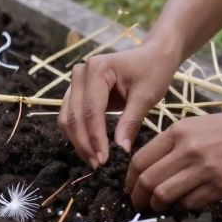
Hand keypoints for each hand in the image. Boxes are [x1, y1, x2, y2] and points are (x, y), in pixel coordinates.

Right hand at [58, 42, 181, 167]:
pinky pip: (71, 115)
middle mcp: (80, 72)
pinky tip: (91, 148)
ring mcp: (76, 81)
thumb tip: (121, 149)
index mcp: (97, 68)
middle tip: (98, 165)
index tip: (103, 160)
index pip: (91, 110)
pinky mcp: (77, 91)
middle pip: (74, 115)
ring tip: (94, 160)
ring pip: (68, 117)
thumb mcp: (146, 96)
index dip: (95, 137)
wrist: (153, 56)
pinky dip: (78, 133)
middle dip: (84, 143)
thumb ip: (131, 121)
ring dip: (78, 141)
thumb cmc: (153, 72)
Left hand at [124, 104, 221, 212]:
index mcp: (178, 131)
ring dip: (156, 206)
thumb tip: (150, 169)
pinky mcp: (220, 186)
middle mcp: (187, 149)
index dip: (130, 179)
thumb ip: (173, 144)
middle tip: (138, 204)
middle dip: (137, 197)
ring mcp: (204, 169)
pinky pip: (190, 203)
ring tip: (158, 207)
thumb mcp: (197, 125)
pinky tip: (183, 204)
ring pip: (164, 195)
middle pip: (148, 180)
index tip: (130, 188)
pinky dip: (181, 208)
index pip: (140, 160)